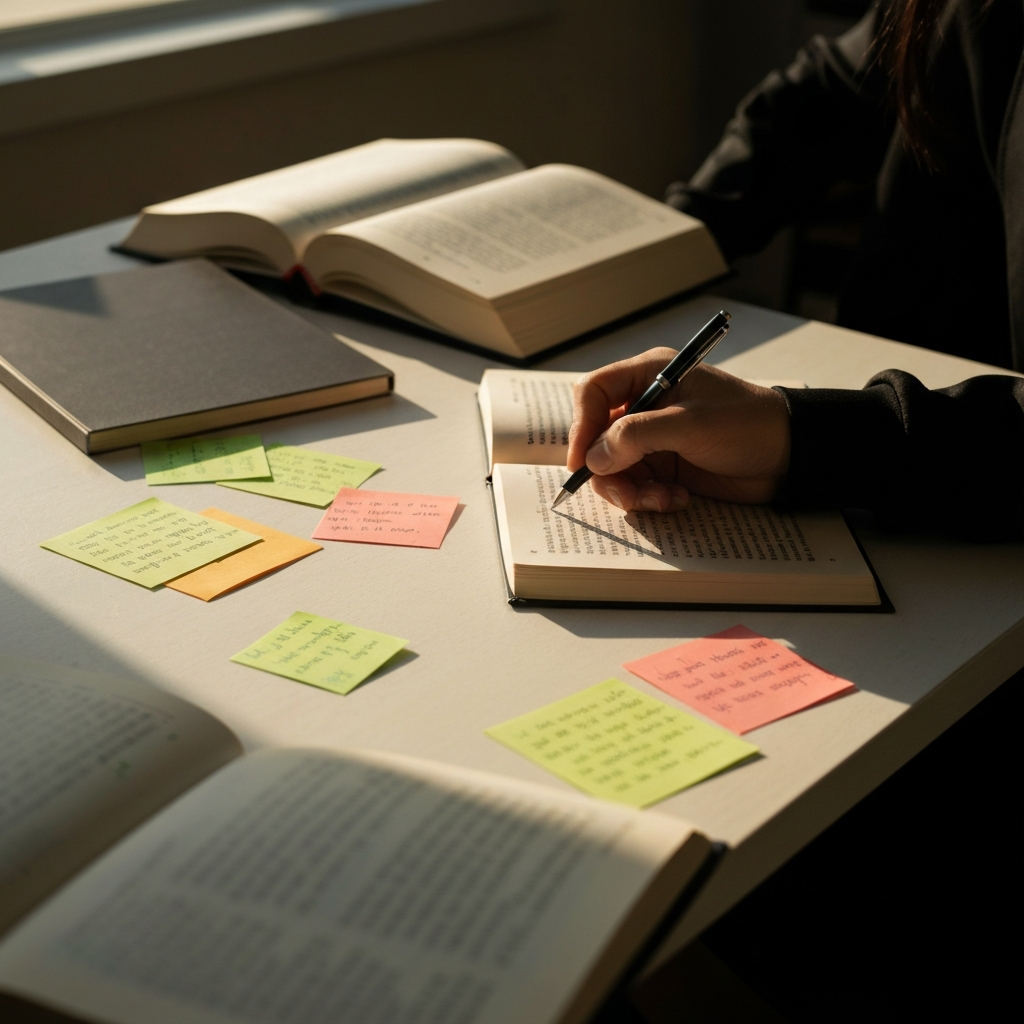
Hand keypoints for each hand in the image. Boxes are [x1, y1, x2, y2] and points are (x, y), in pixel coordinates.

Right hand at [567, 348, 791, 510]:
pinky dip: (649, 498)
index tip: (582, 462)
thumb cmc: (747, 424)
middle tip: (628, 495)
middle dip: (608, 471)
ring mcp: (653, 438)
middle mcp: (645, 405)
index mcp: (649, 375)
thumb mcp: (690, 424)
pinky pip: (636, 485)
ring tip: (663, 499)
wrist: (789, 456)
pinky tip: (677, 499)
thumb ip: (637, 436)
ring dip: (631, 490)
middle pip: (596, 438)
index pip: (593, 393)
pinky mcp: (665, 466)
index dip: (581, 427)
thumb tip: (593, 458)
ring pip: (613, 468)